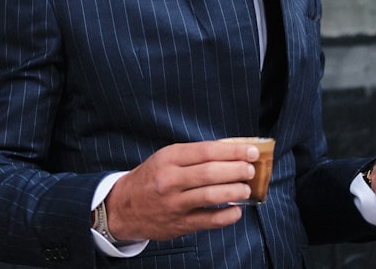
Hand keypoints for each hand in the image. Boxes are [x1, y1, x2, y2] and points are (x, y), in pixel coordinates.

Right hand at [104, 141, 259, 240]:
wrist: (123, 207)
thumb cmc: (151, 178)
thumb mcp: (166, 158)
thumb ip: (195, 155)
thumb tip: (232, 153)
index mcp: (169, 158)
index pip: (207, 151)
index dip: (234, 151)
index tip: (252, 151)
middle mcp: (170, 180)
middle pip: (211, 173)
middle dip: (237, 170)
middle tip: (251, 169)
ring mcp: (174, 204)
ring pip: (211, 196)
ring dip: (235, 191)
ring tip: (247, 188)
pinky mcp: (179, 224)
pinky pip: (209, 220)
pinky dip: (228, 216)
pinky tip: (237, 210)